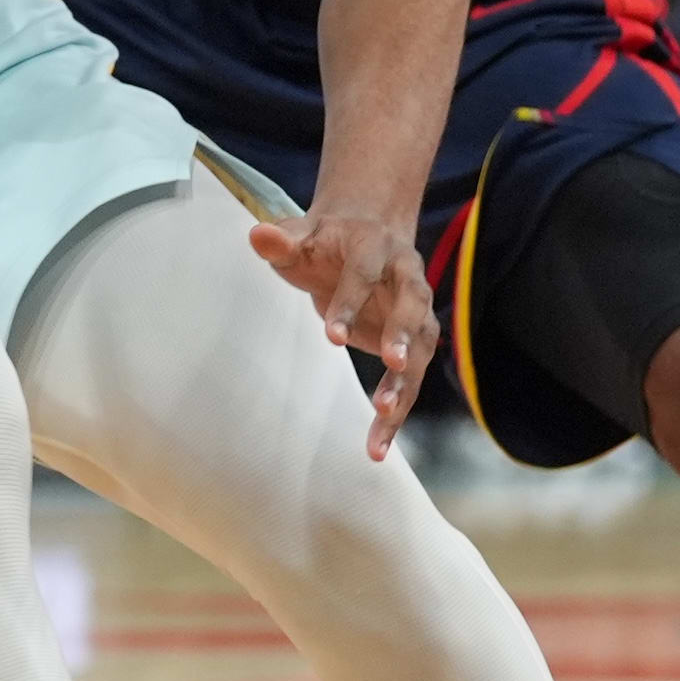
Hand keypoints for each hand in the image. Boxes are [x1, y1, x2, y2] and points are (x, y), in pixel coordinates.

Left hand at [246, 206, 435, 459]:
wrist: (364, 237)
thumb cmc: (325, 243)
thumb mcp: (300, 237)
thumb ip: (281, 240)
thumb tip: (258, 234)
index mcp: (377, 246)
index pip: (366, 271)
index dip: (352, 300)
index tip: (332, 336)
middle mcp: (408, 277)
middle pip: (414, 304)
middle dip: (404, 334)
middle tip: (392, 363)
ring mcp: (416, 312)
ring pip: (422, 348)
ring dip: (407, 380)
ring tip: (384, 413)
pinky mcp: (415, 344)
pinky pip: (411, 380)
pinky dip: (397, 412)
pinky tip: (378, 446)